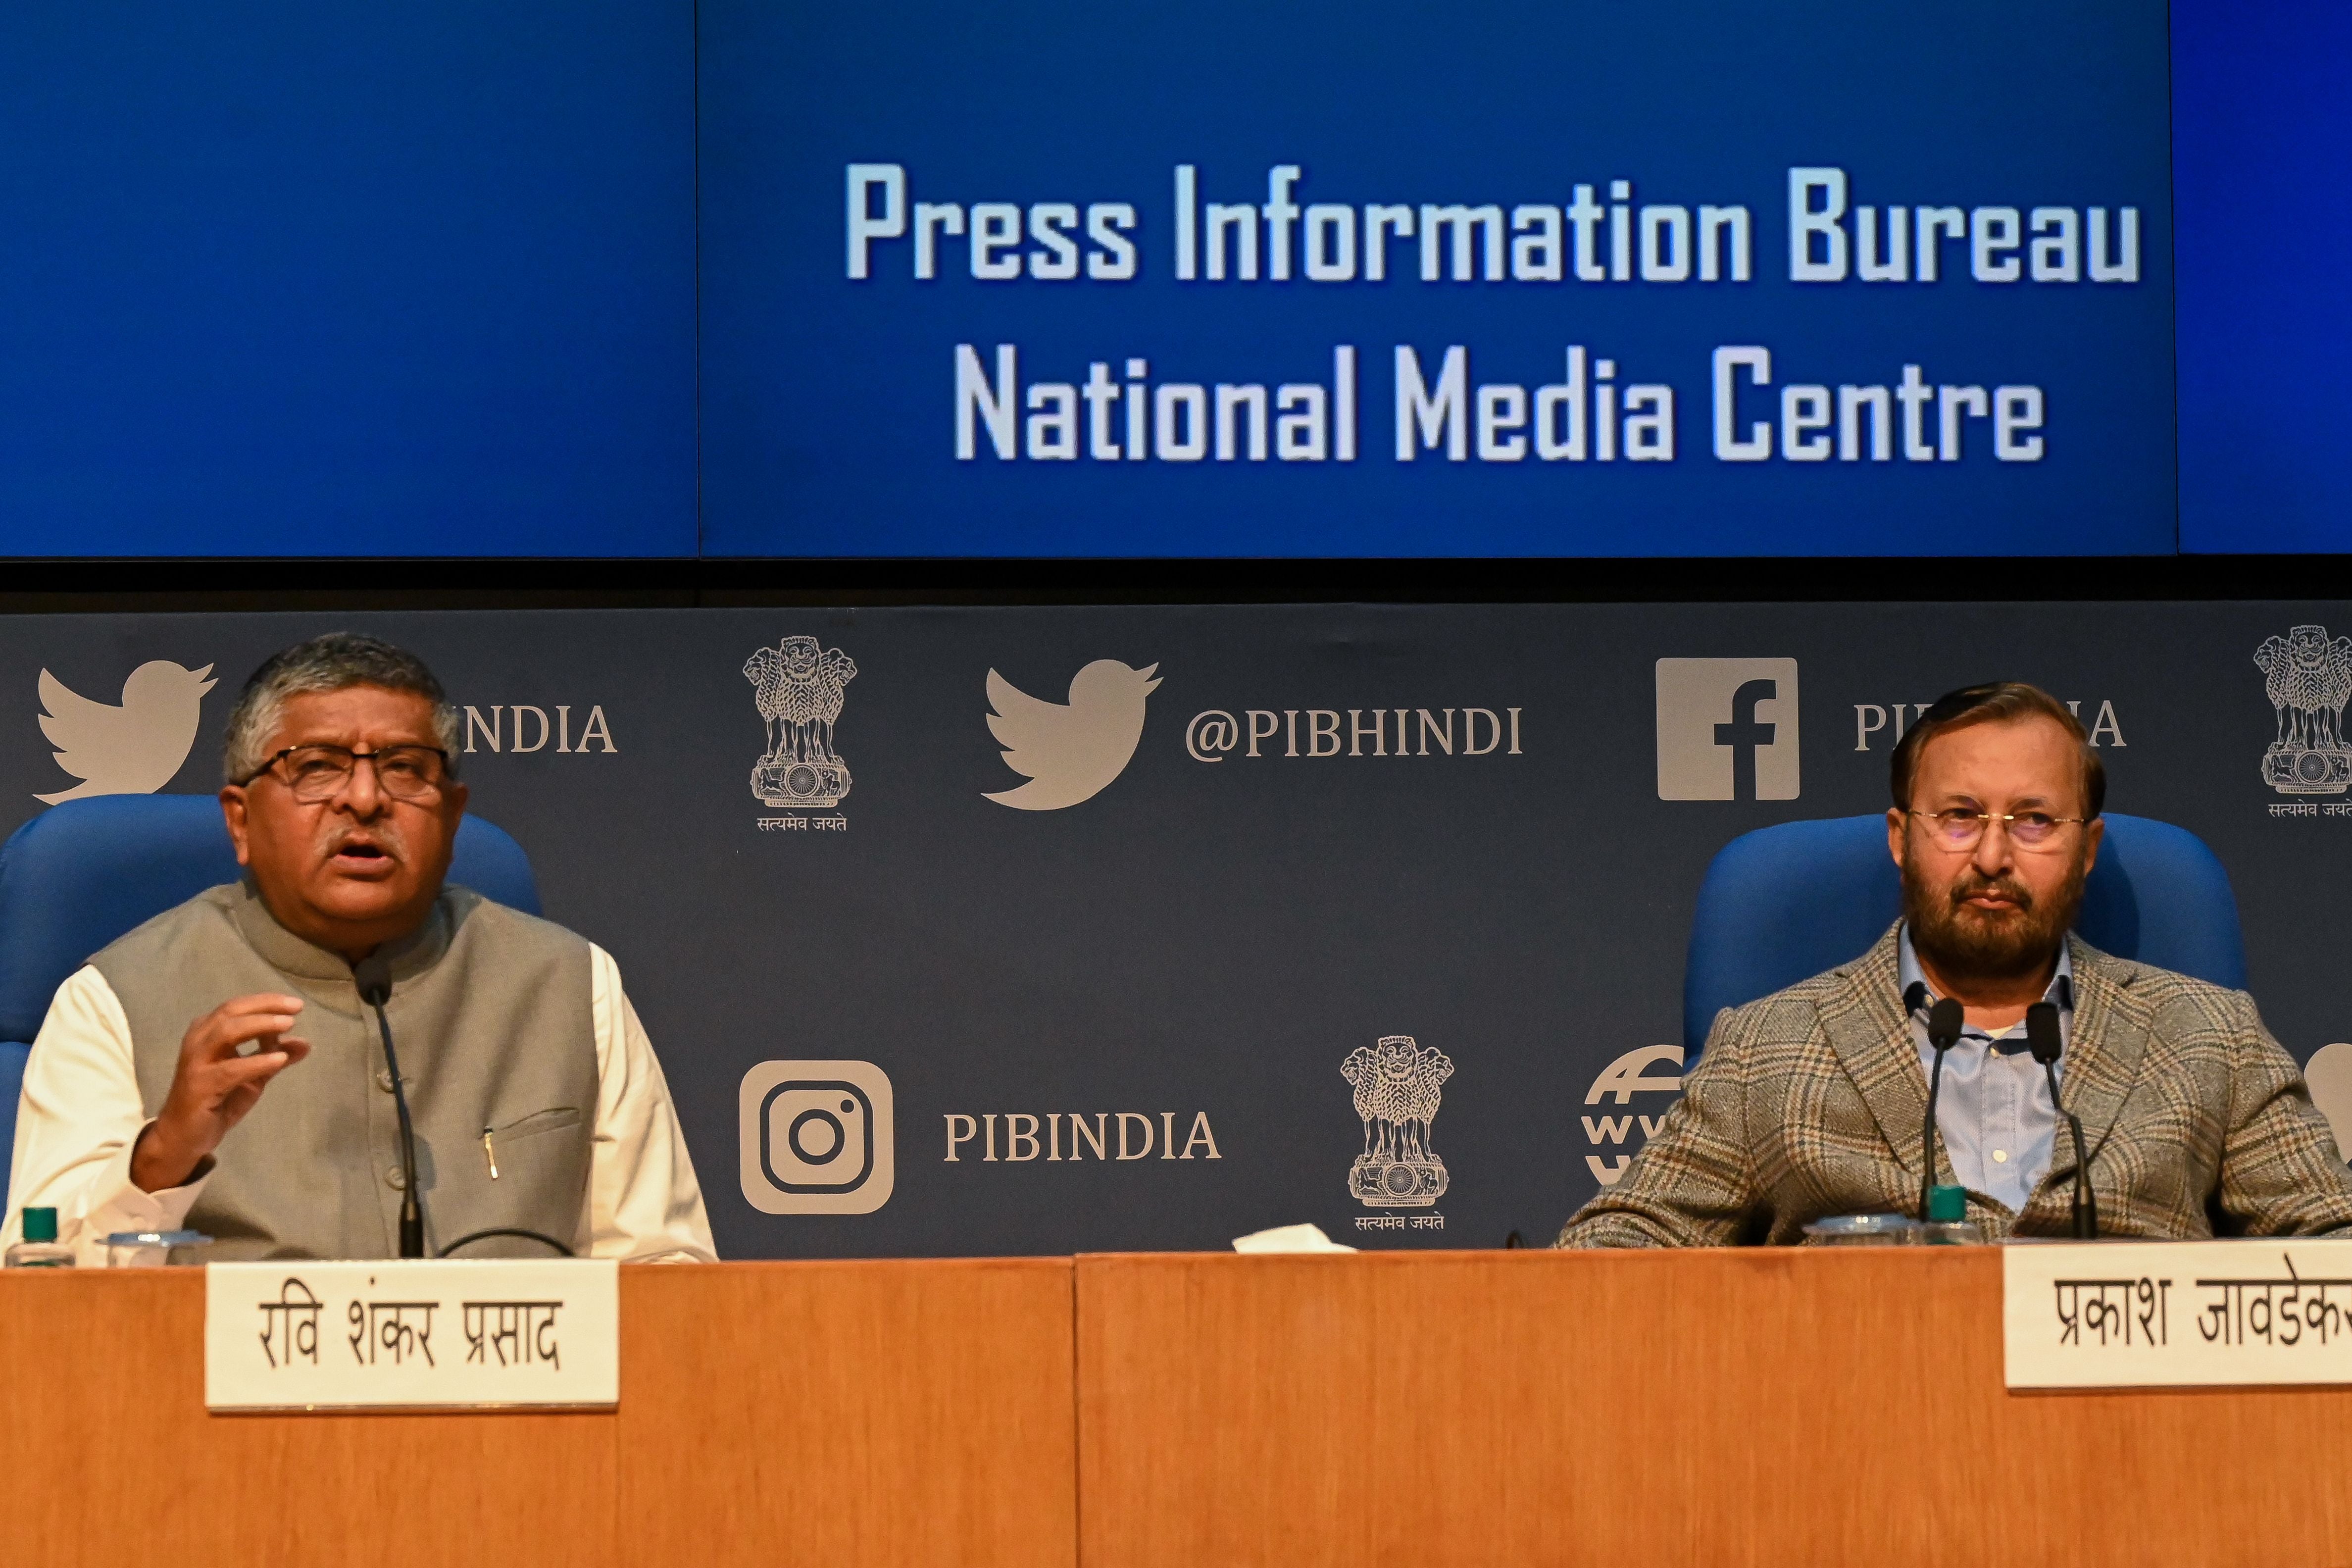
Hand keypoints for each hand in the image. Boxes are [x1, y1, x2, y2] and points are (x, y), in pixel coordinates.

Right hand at [130, 994, 311, 1191]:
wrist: (184, 1136)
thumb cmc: (217, 1101)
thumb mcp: (252, 1076)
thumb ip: (274, 1057)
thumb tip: (304, 1043)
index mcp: (207, 1033)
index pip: (236, 1007)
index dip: (266, 1001)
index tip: (295, 1003)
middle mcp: (198, 1042)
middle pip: (230, 1013)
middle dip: (265, 1006)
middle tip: (296, 1008)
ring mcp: (196, 1063)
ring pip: (226, 1032)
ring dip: (259, 1025)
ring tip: (288, 1024)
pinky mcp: (199, 1086)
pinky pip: (230, 1069)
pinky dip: (257, 1062)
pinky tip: (281, 1060)